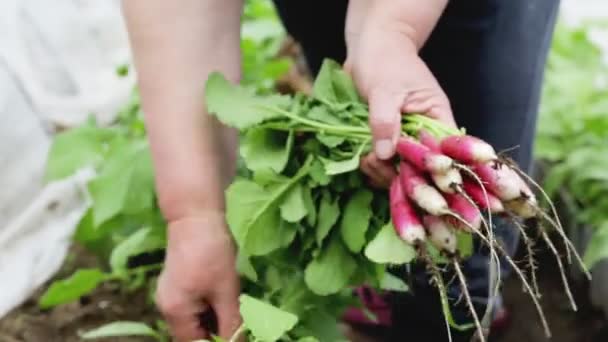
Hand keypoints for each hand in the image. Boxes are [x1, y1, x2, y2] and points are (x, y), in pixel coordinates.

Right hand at [155, 212, 240, 341]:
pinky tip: (223, 297)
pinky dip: (207, 307)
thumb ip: (232, 322)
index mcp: (175, 312)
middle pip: (191, 335)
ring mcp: (167, 295)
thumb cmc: (212, 250)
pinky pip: (190, 307)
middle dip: (215, 332)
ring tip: (233, 308)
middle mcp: (165, 307)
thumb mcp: (227, 289)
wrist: (195, 215)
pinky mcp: (174, 285)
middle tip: (239, 322)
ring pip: (192, 321)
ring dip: (212, 320)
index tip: (237, 334)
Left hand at [345, 2, 455, 186]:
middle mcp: (423, 132)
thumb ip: (385, 121)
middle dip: (398, 172)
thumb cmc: (384, 61)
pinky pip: (382, 162)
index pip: (442, 153)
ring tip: (366, 160)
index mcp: (436, 118)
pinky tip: (361, 159)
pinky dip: (372, 165)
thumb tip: (385, 154)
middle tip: (376, 165)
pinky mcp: (386, 140)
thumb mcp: (384, 90)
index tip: (405, 173)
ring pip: (399, 168)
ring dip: (381, 171)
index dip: (428, 169)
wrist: (369, 47)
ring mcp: (404, 138)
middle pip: (419, 167)